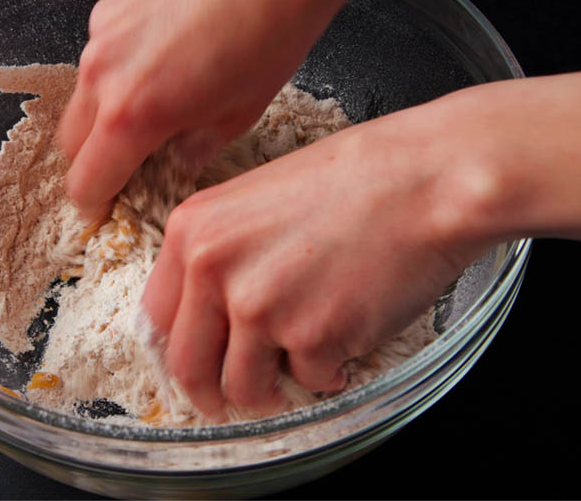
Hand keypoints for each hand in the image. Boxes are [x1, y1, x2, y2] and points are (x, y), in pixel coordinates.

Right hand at [57, 0, 451, 220]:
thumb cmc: (273, 30)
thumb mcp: (240, 113)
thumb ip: (194, 148)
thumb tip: (178, 158)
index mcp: (132, 113)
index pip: (85, 180)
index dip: (95, 202)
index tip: (107, 206)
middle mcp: (104, 70)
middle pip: (71, 139)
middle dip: (96, 158)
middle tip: (133, 160)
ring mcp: (104, 29)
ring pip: (86, 90)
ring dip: (108, 109)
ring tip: (161, 100)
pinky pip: (103, 48)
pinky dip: (122, 65)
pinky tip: (167, 53)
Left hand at [143, 72, 580, 418]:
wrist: (424, 179)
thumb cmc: (354, 180)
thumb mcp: (257, 200)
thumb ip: (220, 255)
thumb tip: (209, 315)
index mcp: (192, 230)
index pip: (155, 316)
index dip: (177, 349)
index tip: (195, 366)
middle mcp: (214, 269)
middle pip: (188, 366)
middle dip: (211, 395)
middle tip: (232, 401)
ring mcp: (260, 306)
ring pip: (244, 388)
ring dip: (273, 389)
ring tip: (304, 361)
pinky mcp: (311, 337)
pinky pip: (309, 381)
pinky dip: (328, 371)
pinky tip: (348, 335)